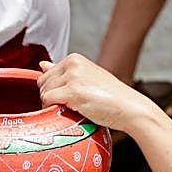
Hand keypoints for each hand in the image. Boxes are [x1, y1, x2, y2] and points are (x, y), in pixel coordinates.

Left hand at [36, 54, 160, 132]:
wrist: (129, 108)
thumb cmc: (110, 97)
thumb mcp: (86, 78)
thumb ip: (64, 72)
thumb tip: (42, 64)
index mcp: (75, 58)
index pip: (46, 74)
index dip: (53, 90)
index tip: (69, 98)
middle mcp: (72, 64)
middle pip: (42, 83)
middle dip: (51, 97)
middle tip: (70, 106)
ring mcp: (73, 76)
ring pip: (44, 92)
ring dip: (53, 105)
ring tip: (73, 109)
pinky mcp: (73, 91)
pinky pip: (48, 100)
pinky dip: (54, 110)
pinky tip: (70, 112)